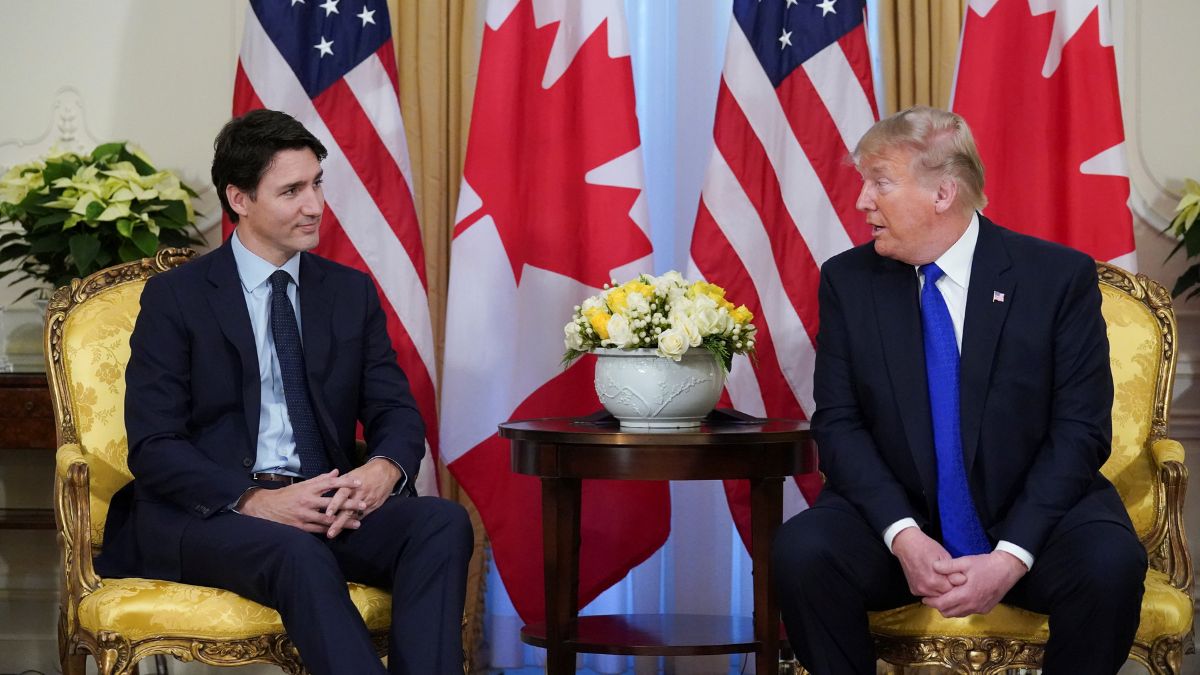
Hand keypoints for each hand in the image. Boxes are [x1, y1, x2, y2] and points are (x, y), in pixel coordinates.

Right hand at [238, 469, 362, 532]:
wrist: (265, 508)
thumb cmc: (286, 495)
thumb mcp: (302, 485)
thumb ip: (320, 479)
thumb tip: (336, 472)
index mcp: (308, 488)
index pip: (330, 483)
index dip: (345, 482)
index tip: (359, 482)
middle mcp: (307, 501)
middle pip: (332, 502)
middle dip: (349, 504)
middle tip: (364, 504)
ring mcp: (304, 515)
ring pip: (327, 518)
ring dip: (344, 521)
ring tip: (358, 523)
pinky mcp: (300, 527)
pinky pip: (318, 529)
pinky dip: (330, 530)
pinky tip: (341, 531)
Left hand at [323, 458, 402, 537]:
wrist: (387, 470)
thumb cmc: (366, 472)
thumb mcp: (352, 473)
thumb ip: (339, 483)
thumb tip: (325, 488)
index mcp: (352, 483)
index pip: (342, 495)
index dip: (335, 505)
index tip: (327, 514)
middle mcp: (360, 493)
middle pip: (348, 510)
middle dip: (338, 523)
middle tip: (329, 534)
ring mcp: (368, 500)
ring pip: (355, 516)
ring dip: (345, 526)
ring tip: (334, 534)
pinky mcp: (374, 505)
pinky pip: (362, 515)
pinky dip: (354, 521)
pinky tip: (346, 528)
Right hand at [892, 527, 960, 596]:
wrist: (906, 545)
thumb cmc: (926, 547)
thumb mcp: (944, 556)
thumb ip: (953, 571)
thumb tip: (963, 580)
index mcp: (934, 580)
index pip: (953, 590)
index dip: (956, 582)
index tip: (955, 575)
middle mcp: (925, 588)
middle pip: (944, 595)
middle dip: (948, 587)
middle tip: (947, 575)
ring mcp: (918, 590)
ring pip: (936, 596)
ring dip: (940, 589)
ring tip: (939, 576)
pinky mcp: (914, 590)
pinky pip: (928, 594)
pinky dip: (931, 588)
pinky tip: (930, 577)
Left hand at [922, 551, 1027, 617]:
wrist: (1007, 569)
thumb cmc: (986, 564)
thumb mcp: (965, 561)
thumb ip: (948, 566)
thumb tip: (933, 567)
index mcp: (965, 595)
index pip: (942, 604)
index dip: (931, 602)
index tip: (924, 598)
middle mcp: (972, 605)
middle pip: (948, 613)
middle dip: (938, 606)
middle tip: (932, 598)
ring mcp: (979, 609)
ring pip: (958, 614)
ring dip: (949, 608)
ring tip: (944, 597)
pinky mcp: (985, 609)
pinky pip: (968, 612)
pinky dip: (960, 608)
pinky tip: (958, 598)